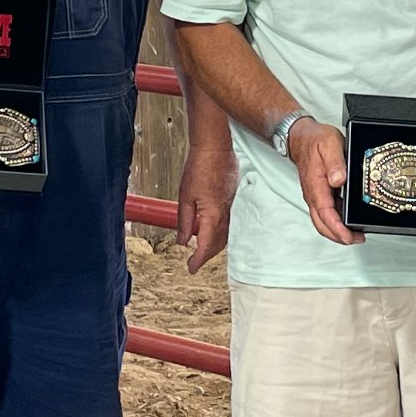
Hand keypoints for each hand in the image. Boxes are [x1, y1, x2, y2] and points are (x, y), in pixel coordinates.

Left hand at [176, 146, 239, 273]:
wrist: (215, 148)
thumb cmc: (199, 167)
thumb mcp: (185, 197)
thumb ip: (185, 222)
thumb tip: (183, 242)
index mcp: (213, 215)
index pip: (206, 246)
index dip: (198, 260)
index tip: (191, 268)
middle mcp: (226, 214)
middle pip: (218, 244)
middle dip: (206, 256)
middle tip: (194, 262)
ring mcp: (231, 206)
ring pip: (225, 234)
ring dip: (214, 245)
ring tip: (201, 251)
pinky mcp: (232, 199)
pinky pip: (228, 223)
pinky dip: (219, 232)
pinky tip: (210, 231)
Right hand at [287, 119, 359, 245]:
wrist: (300, 137)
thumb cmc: (314, 140)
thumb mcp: (329, 143)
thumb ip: (335, 162)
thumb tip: (339, 180)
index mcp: (316, 185)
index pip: (325, 214)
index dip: (337, 228)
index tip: (349, 236)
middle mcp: (313, 194)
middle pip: (322, 224)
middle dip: (338, 237)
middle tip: (356, 240)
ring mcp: (315, 195)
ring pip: (323, 221)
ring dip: (337, 231)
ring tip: (355, 234)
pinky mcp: (319, 194)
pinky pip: (326, 213)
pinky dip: (336, 222)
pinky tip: (348, 220)